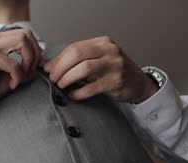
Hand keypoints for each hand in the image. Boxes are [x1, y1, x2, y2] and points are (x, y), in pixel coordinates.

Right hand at [0, 29, 41, 103]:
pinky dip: (18, 76)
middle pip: (26, 35)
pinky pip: (14, 64)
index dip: (35, 49)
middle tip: (30, 71)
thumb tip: (40, 65)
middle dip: (34, 54)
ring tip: (23, 76)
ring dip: (28, 62)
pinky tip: (13, 84)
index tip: (35, 66)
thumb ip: (25, 68)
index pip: (26, 34)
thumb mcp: (10, 74)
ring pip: (22, 43)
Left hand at [43, 36, 158, 103]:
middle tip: (53, 78)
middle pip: (77, 55)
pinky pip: (91, 87)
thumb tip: (50, 66)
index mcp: (102, 43)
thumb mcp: (98, 60)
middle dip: (60, 67)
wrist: (139, 83)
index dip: (58, 59)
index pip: (74, 47)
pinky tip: (73, 95)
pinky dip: (79, 92)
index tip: (48, 68)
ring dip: (68, 78)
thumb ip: (78, 61)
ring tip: (61, 85)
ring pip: (84, 68)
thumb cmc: (114, 72)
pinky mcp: (116, 81)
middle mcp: (109, 51)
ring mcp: (114, 65)